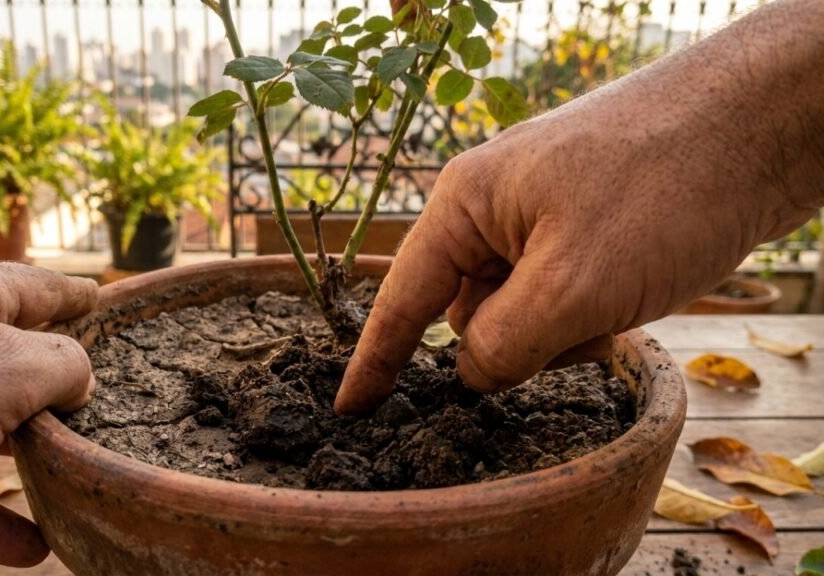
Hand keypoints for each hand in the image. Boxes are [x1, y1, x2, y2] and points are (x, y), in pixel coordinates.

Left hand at [0, 258, 97, 565]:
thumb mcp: (2, 368)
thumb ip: (59, 367)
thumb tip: (79, 379)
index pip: (35, 287)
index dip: (76, 297)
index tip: (104, 302)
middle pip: (5, 357)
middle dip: (52, 385)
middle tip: (99, 405)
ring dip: (24, 462)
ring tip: (70, 481)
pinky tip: (27, 548)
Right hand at [335, 0, 823, 413]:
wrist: (765, 123)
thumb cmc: (664, 188)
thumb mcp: (574, 284)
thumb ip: (504, 343)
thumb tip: (472, 377)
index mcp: (467, 204)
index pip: (402, 296)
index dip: (374, 360)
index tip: (349, 410)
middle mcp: (495, 207)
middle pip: (470, 310)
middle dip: (514, 341)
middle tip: (578, 328)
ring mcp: (544, 216)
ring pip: (523, 309)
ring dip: (561, 330)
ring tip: (618, 303)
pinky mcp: (588, 228)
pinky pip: (564, 293)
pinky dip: (590, 313)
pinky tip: (634, 295)